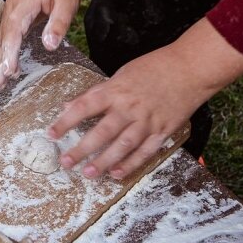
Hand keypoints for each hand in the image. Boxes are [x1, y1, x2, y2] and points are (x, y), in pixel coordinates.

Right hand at [0, 0, 81, 89]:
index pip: (12, 34)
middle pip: (2, 40)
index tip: (7, 71)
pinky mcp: (13, 16)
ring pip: (2, 40)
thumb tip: (49, 46)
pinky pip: (6, 37)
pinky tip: (7, 67)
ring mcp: (10, 13)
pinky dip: (5, 52)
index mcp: (21, 7)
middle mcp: (11, 11)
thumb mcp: (67, 1)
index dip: (9, 54)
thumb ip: (58, 23)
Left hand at [50, 18, 242, 178]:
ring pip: (123, 145)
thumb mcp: (120, 75)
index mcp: (116, 90)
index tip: (51, 134)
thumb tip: (69, 105)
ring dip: (104, 161)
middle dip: (82, 148)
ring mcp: (147, 121)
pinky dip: (130, 164)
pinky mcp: (163, 131)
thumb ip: (96, 93)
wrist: (191, 68)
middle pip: (102, 132)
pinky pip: (145, 152)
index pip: (84, 106)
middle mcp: (129, 107)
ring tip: (88, 174)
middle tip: (66, 162)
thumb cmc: (154, 68)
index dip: (66, 121)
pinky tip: (116, 173)